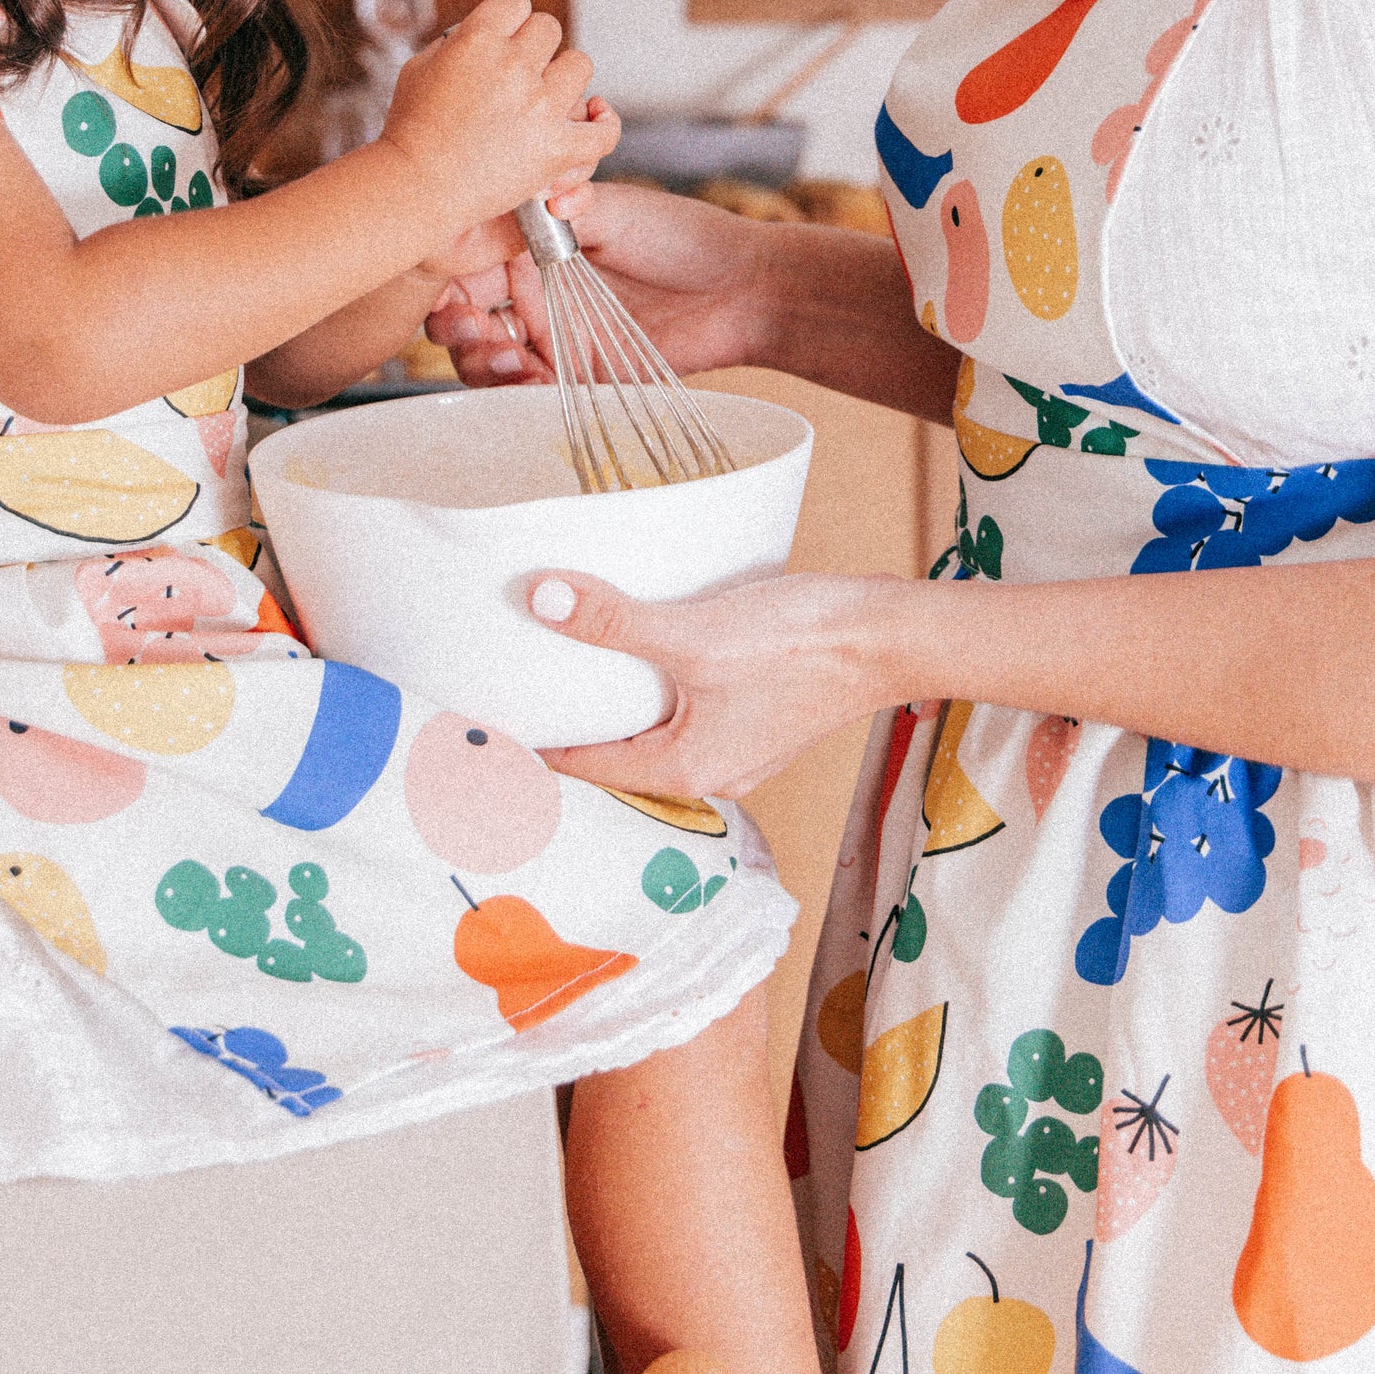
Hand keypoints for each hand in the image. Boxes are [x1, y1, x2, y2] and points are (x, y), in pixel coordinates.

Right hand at [379, 0, 617, 239]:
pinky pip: (603, 130)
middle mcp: (513, 66)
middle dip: (534, 47)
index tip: (504, 38)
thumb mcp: (419, 67)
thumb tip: (482, 31)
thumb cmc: (411, 130)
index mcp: (477, 40)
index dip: (510, 19)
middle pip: (549, 28)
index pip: (517, 1)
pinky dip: (604, 124)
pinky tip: (594, 117)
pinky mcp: (557, 149)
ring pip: (580, 65)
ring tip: (546, 96)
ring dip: (564, 77)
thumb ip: (456, 42)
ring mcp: (540, 107)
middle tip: (519, 72)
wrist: (416, 188)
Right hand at [425, 178, 772, 386]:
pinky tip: (528, 379)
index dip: (445, 273)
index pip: (469, 258)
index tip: (442, 283)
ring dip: (478, 361)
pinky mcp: (576, 375)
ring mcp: (553, 335)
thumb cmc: (687, 238)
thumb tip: (539, 191)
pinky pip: (528, 392)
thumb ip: (573, 206)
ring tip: (506, 358)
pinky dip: (515, 392)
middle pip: (463, 314)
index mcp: (536, 244)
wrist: (744, 291)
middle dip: (450, 325)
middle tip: (467, 326)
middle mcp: (535, 291)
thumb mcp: (623, 211)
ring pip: (485, 358)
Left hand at [525, 566, 922, 798]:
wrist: (888, 635)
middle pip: (616, 753)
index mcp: (683, 771)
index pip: (584, 766)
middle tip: (514, 687)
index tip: (486, 724)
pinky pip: (685, 712)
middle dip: (570, 723)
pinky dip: (653, 690)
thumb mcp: (694, 633)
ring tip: (565, 668)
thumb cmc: (801, 645)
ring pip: (652, 732)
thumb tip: (540, 600)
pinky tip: (640, 653)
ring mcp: (736, 747)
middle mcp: (707, 773)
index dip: (533, 744)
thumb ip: (614, 622)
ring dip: (614, 704)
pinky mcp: (756, 715)